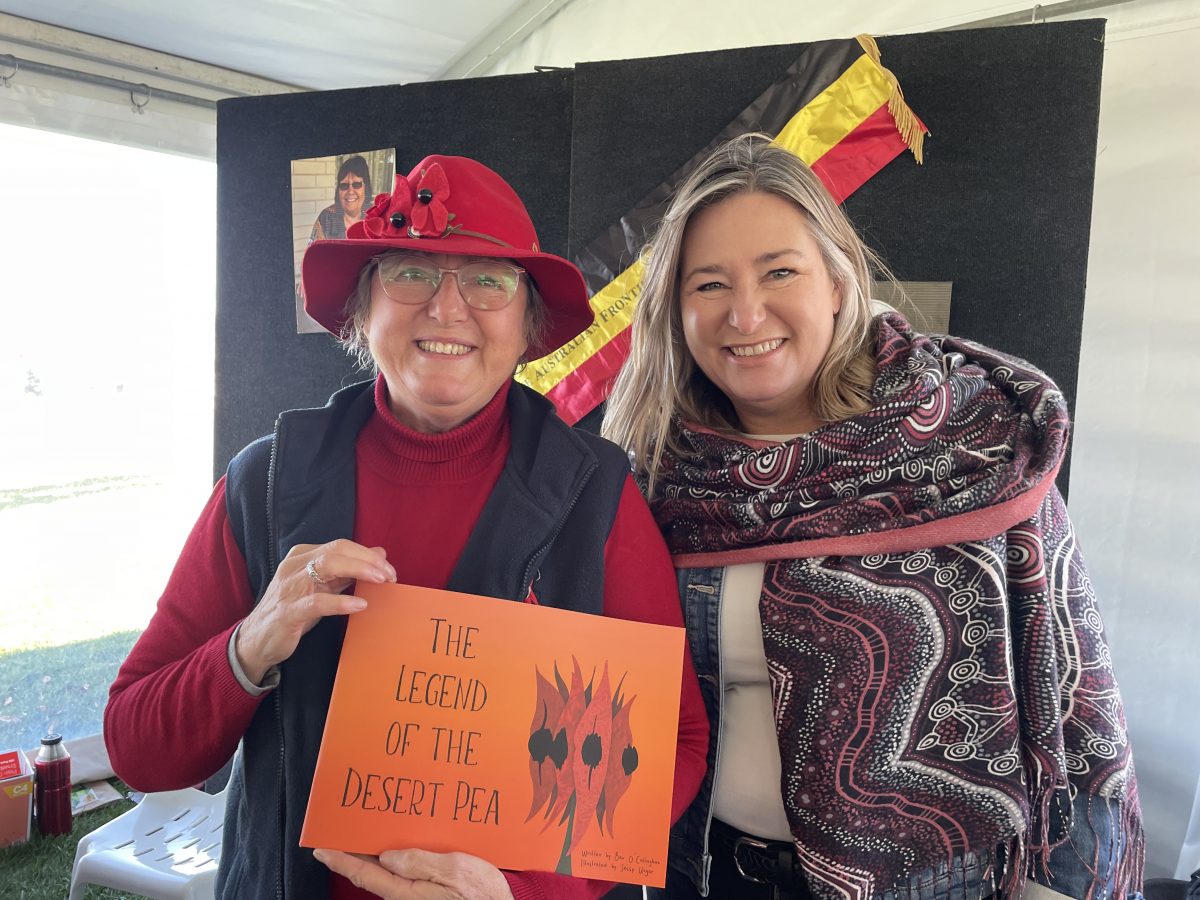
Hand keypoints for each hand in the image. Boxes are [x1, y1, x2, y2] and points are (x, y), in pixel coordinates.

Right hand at [235, 540, 395, 682]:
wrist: (257, 639)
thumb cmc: (293, 610)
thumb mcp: (322, 586)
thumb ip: (347, 570)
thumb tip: (379, 553)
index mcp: (302, 557)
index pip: (340, 545)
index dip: (367, 554)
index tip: (388, 568)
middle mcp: (295, 566)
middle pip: (337, 550)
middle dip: (368, 560)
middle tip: (390, 574)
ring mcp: (290, 587)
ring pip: (327, 566)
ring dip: (359, 570)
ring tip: (381, 581)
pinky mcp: (288, 611)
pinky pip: (317, 602)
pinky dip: (341, 602)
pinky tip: (360, 605)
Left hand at [313, 848, 513, 899]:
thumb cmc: (483, 894)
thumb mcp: (456, 870)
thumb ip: (420, 861)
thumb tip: (388, 854)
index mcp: (408, 890)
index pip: (364, 874)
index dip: (341, 860)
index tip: (321, 849)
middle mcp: (407, 894)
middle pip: (373, 872)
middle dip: (356, 852)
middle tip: (343, 830)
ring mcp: (418, 894)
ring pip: (389, 871)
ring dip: (377, 852)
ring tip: (368, 832)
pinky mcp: (430, 892)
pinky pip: (406, 872)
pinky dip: (397, 856)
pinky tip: (402, 844)